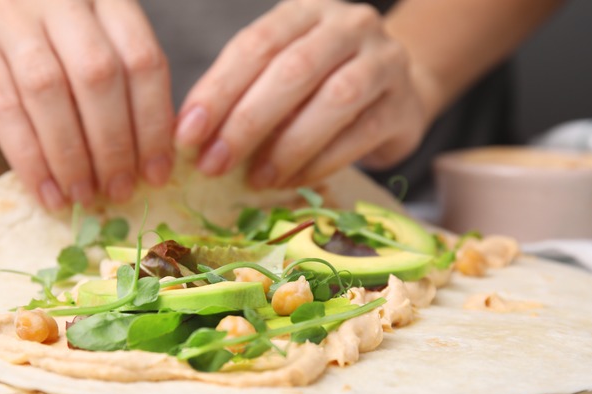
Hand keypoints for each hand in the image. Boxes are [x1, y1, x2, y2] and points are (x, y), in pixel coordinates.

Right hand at [0, 0, 174, 208]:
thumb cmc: (45, 29)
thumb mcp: (91, 35)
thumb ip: (123, 79)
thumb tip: (154, 155)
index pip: (142, 60)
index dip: (154, 123)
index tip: (157, 172)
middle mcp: (62, 0)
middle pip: (98, 76)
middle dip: (114, 144)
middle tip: (119, 190)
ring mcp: (11, 18)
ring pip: (49, 92)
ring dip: (71, 156)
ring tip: (82, 196)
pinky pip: (3, 108)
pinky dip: (29, 158)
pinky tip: (46, 191)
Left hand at [175, 0, 428, 188]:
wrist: (399, 89)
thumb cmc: (323, 85)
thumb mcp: (281, 74)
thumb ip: (244, 95)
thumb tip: (194, 139)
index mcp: (306, 11)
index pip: (256, 44)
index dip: (218, 90)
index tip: (187, 134)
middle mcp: (348, 26)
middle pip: (293, 69)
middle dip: (247, 121)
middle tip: (214, 164)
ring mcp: (384, 61)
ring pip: (334, 99)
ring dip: (287, 145)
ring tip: (255, 179)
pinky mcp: (404, 105)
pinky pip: (361, 133)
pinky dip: (322, 161)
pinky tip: (292, 180)